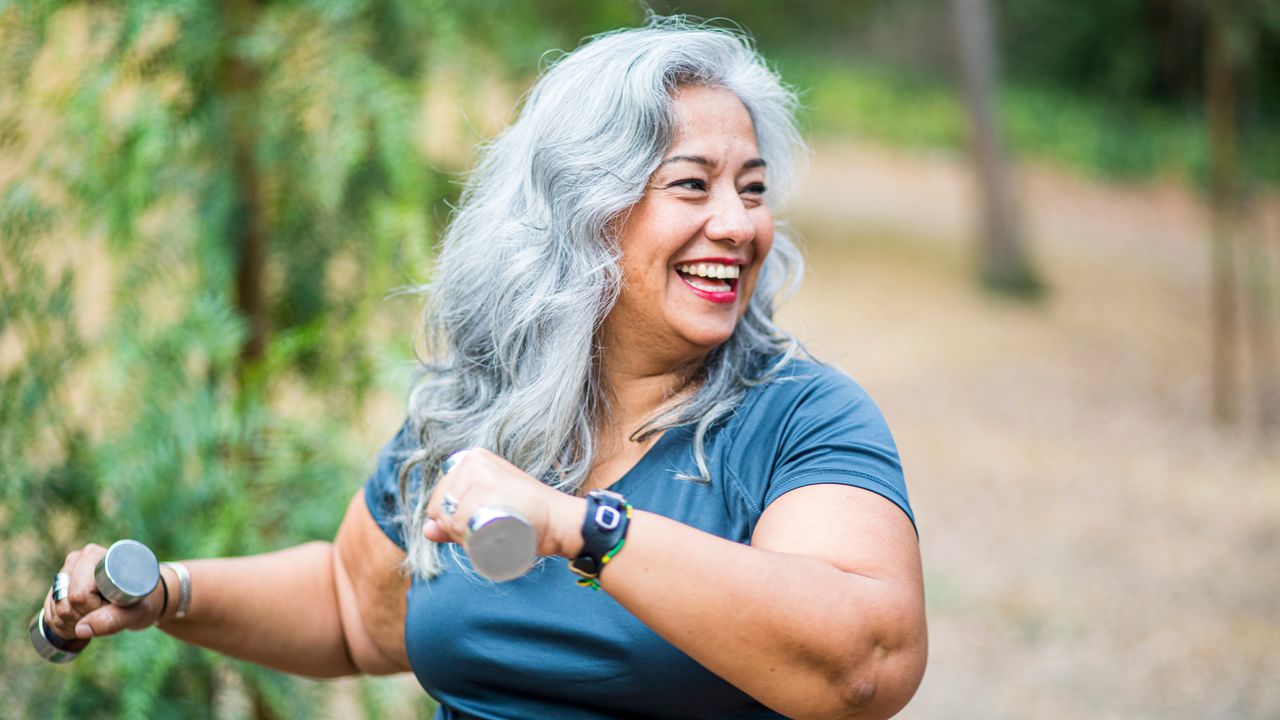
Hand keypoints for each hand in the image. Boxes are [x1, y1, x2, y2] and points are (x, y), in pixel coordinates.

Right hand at [43, 543, 165, 639]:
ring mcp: (65, 573)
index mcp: (97, 557)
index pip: (79, 594)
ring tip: (98, 617)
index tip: (112, 608)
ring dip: (74, 624)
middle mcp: (77, 560)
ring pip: (55, 611)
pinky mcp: (58, 587)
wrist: (140, 600)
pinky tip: (83, 621)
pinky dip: (64, 626)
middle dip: (83, 618)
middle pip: (64, 603)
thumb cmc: (141, 602)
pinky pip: (49, 615)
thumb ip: (113, 620)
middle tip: (106, 614)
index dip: (92, 610)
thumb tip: (81, 629)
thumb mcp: (135, 612)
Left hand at [424, 450, 585, 557]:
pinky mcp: (487, 487)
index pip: (441, 496)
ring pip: (450, 516)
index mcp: (471, 459)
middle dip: (454, 528)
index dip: (451, 518)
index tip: (476, 524)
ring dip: (461, 535)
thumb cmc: (525, 515)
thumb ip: (454, 519)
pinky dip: (464, 534)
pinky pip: (459, 519)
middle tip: (483, 533)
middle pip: (442, 506)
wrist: (557, 519)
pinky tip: (482, 534)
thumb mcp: (488, 509)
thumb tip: (427, 531)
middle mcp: (473, 462)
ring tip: (486, 534)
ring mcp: (480, 473)